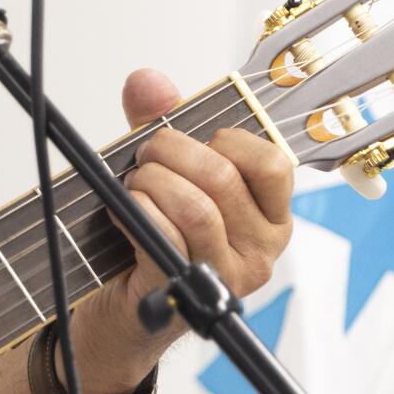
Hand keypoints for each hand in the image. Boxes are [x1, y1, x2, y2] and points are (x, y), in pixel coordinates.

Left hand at [72, 68, 296, 393]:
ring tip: (132, 186)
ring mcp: (227, 276)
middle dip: (171, 152)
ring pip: (196, 208)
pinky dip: (136, 212)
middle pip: (223, 179)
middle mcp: (260, 250)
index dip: (225, 139)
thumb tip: (148, 82)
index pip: (272, 163)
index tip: (191, 139)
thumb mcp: (165, 172)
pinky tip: (121, 211)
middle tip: (143, 156)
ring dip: (151, 184)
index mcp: (270, 215)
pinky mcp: (188, 296)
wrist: (123, 311)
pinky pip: (166, 239)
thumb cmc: (153, 238)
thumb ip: (161, 123)